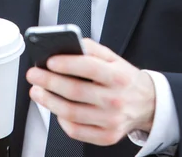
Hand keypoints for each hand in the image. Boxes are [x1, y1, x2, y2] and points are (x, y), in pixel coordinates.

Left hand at [26, 38, 155, 145]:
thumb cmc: (125, 79)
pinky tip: (55, 108)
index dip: (67, 63)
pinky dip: (60, 119)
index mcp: (118, 76)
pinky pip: (76, 130)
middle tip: (34, 75)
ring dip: (48, 101)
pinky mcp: (106, 136)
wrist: (147, 104)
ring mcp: (111, 121)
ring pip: (71, 113)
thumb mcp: (114, 58)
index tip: (49, 61)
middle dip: (49, 82)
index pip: (90, 67)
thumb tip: (70, 44)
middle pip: (75, 91)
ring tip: (37, 91)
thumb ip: (92, 49)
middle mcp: (115, 99)